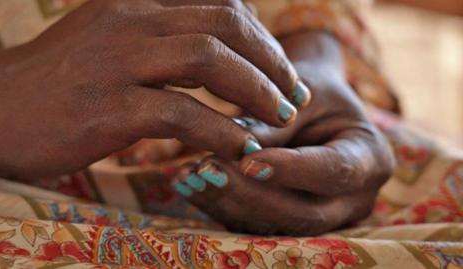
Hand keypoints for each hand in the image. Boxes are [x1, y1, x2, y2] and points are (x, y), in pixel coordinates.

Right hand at [0, 0, 310, 177]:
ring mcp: (116, 62)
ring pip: (209, 61)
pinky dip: (221, 131)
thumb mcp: (111, 40)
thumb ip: (162, 37)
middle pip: (224, 25)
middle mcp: (129, 20)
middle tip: (294, 94)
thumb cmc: (61, 81)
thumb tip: (217, 56)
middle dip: (271, 61)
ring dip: (256, 91)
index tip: (281, 68)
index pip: (218, 2)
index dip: (261, 34)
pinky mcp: (107, 108)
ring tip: (281, 118)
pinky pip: (181, 113)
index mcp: (135, 2)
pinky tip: (239, 146)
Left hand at [172, 32, 393, 234]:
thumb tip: (237, 150)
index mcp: (370, 158)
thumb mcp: (302, 94)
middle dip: (251, 195)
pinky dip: (221, 205)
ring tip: (189, 177)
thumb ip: (274, 124)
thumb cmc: (314, 92)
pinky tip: (190, 184)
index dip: (290, 170)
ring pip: (276, 226)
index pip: (333, 171)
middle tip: (207, 171)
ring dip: (228, 203)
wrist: (315, 107)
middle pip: (304, 213)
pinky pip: (256, 223)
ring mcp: (324, 216)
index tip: (247, 161)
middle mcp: (354, 199)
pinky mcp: (290, 221)